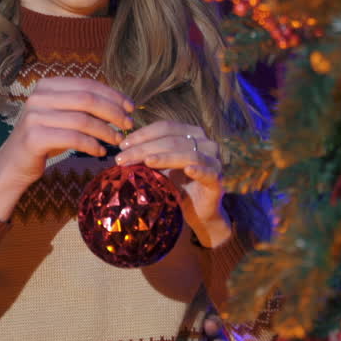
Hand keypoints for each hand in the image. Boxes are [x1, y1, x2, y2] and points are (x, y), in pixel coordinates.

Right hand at [0, 77, 132, 220]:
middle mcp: (39, 97)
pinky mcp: (34, 137)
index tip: (130, 107)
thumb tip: (119, 102)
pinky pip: (73, 139)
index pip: (87, 84)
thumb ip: (81, 105)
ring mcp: (34, 116)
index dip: (112, 95)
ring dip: (106, 131)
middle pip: (87, 99)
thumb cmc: (44, 138)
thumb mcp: (61, 115)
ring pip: (82, 120)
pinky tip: (100, 152)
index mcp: (46, 85)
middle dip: (113, 111)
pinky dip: (92, 145)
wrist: (13, 164)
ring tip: (118, 140)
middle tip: (129, 124)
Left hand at [115, 120, 230, 246]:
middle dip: (145, 148)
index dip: (143, 134)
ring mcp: (214, 160)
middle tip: (123, 158)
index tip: (122, 145)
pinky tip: (187, 171)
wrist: (198, 212)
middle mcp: (206, 143)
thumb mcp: (161, 168)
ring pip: (188, 154)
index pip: (166, 127)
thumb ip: (148, 155)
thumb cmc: (178, 186)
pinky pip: (208, 172)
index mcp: (192, 134)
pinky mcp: (218, 180)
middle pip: (173, 140)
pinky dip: (198, 170)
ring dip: (165, 157)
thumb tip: (122, 150)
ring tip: (146, 161)